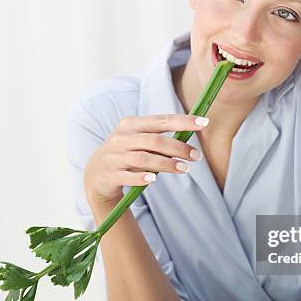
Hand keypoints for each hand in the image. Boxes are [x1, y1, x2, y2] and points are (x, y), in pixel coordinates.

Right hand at [84, 113, 207, 205]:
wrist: (96, 175)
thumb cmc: (126, 155)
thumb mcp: (139, 142)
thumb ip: (160, 139)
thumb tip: (189, 138)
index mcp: (130, 125)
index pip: (161, 120)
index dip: (184, 121)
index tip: (204, 123)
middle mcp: (121, 138)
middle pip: (153, 140)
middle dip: (178, 147)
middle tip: (196, 156)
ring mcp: (113, 156)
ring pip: (142, 158)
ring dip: (166, 163)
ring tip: (184, 169)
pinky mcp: (109, 175)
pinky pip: (127, 176)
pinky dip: (141, 178)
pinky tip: (153, 180)